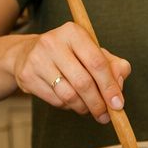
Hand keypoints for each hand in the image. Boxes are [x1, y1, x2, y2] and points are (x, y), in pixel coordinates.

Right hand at [12, 21, 131, 121]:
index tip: (118, 104)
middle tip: (106, 115)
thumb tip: (119, 85)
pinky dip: (69, 106)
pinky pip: (55, 100)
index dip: (110, 86)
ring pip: (69, 95)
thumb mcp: (94, 52)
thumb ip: (114, 66)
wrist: (27, 53)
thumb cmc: (70, 54)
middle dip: (98, 103)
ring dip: (84, 108)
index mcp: (73, 32)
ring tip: (91, 110)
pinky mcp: (27, 76)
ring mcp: (37, 59)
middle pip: (83, 82)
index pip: (97, 63)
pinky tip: (73, 102)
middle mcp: (52, 43)